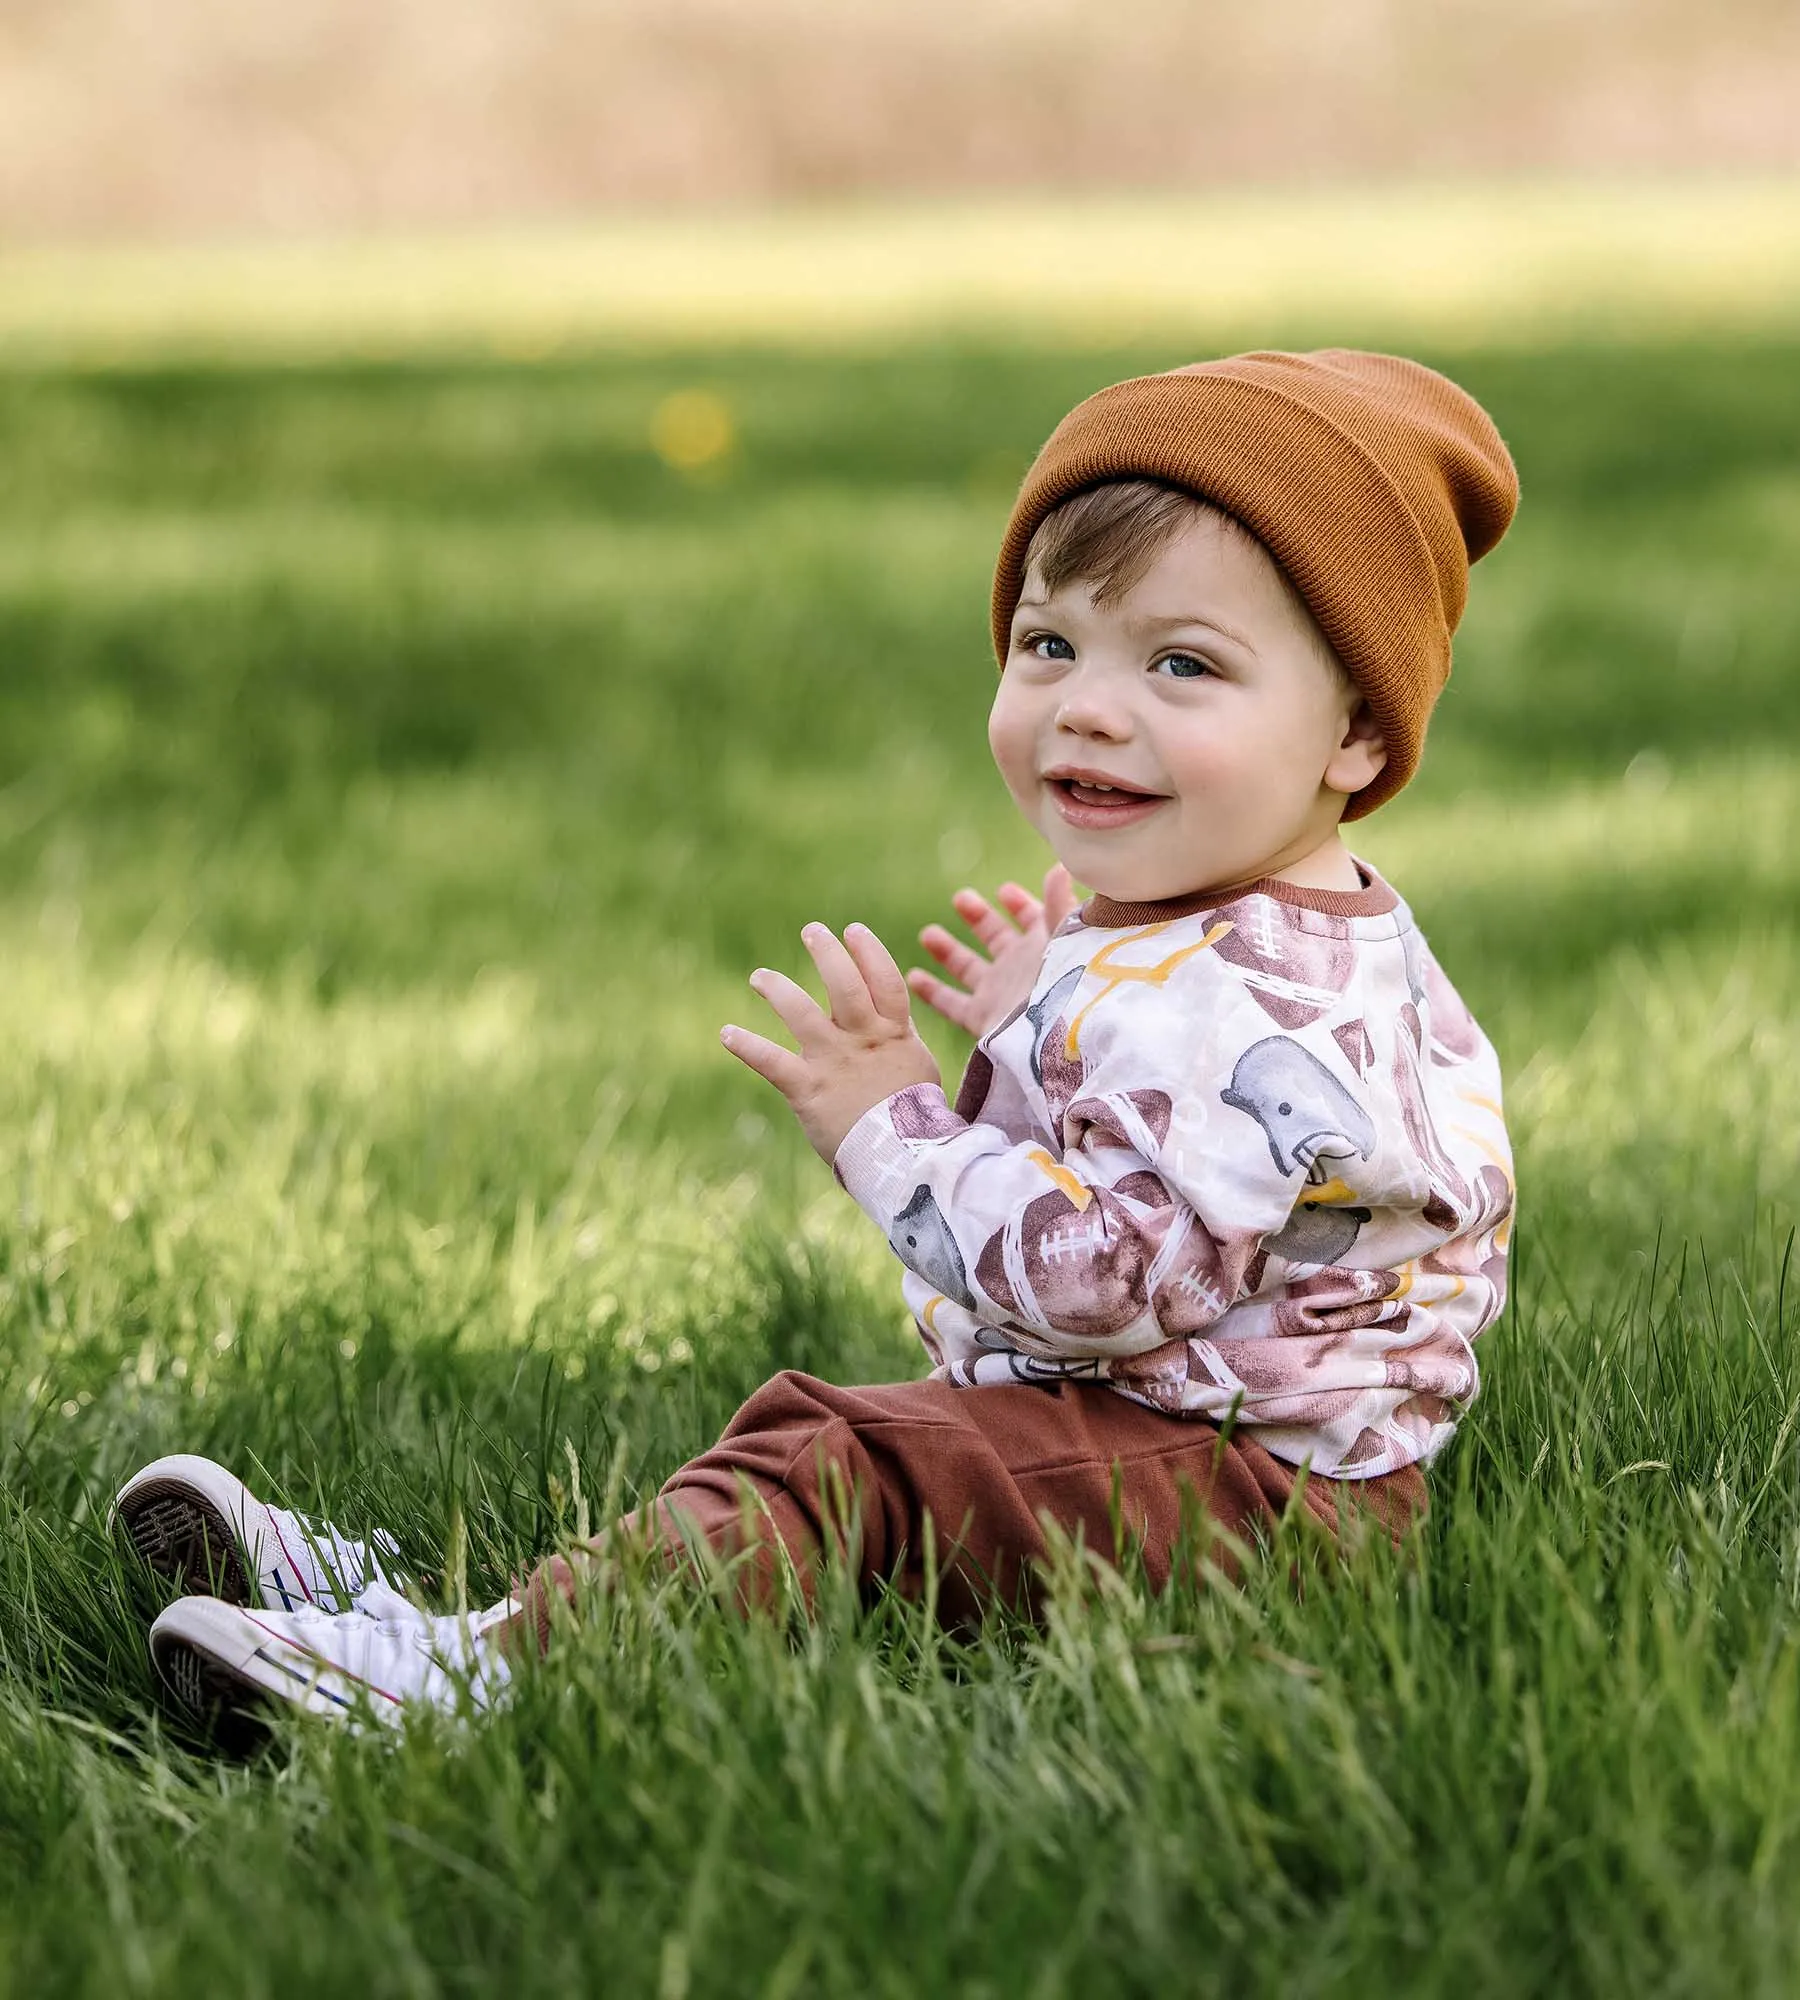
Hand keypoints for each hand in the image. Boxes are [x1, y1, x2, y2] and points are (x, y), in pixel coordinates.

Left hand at [721, 921, 942, 1165]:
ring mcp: (833, 1062)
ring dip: (777, 989)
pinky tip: (726, 1033)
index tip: (853, 930)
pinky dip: (746, 1045)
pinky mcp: (807, 1089)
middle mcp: (862, 1040)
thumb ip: (903, 1040)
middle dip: (827, 953)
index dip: (869, 951)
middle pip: (844, 984)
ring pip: (801, 1012)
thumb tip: (897, 1016)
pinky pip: (770, 1061)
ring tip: (759, 977)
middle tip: (811, 931)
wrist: (903, 1160)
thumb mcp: (920, 1071)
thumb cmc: (915, 1121)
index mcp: (894, 1035)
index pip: (884, 980)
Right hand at [908, 864, 1078, 1038]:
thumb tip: (1058, 867)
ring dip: (949, 951)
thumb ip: (1058, 904)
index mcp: (1045, 946)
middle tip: (961, 899)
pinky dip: (932, 991)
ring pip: (969, 968)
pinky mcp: (983, 1018)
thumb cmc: (1070, 985)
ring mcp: (1000, 993)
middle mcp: (1021, 969)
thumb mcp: (1066, 937)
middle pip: (997, 939)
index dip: (1019, 905)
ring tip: (929, 934)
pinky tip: (913, 977)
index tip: (1004, 891)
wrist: (1060, 1036)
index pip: (1033, 919)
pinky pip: (952, 1003)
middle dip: (980, 918)